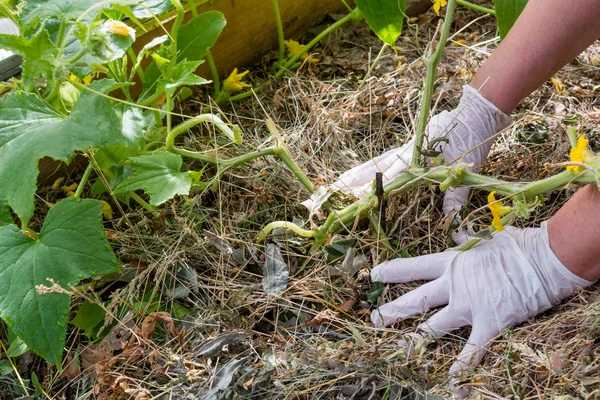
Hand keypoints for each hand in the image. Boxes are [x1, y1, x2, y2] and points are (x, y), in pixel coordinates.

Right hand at [331, 85, 510, 241]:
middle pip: (372, 169)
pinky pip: (382, 160)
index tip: (352, 200)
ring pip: (373, 164)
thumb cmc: (470, 139)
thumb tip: (454, 225)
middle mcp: (404, 154)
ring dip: (354, 175)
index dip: (369, 191)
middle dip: (350, 182)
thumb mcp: (465, 171)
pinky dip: (368, 168)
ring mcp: (404, 150)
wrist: (474, 112)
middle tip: (331, 193)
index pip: (386, 178)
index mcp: (414, 159)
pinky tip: (361, 175)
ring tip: (337, 186)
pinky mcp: (407, 148)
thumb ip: (455, 197)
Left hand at [369, 222, 592, 395]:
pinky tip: (450, 384)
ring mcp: (469, 307)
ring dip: (414, 341)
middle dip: (392, 311)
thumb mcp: (486, 238)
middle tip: (373, 320)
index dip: (391, 272)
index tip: (373, 275)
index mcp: (451, 263)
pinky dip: (462, 369)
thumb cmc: (517, 245)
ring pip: (434, 328)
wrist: (544, 260)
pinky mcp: (489, 325)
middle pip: (415, 301)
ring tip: (394, 351)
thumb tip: (455, 234)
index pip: (413, 267)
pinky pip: (472, 352)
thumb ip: (465, 239)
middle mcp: (454, 286)